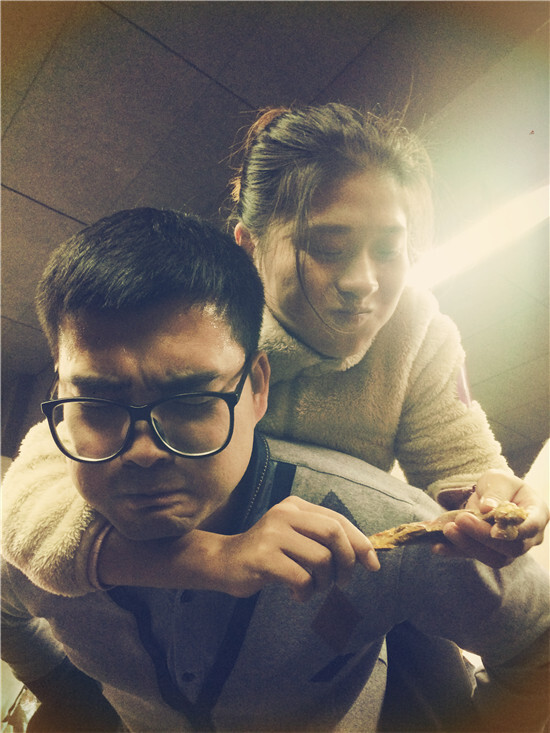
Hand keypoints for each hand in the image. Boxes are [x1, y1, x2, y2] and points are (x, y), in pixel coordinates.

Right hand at [216, 496, 379, 601]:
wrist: (222, 562)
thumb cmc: (267, 554)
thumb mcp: (293, 536)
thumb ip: (321, 538)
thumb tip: (365, 554)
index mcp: (295, 506)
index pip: (338, 520)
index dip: (360, 542)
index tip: (372, 564)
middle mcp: (284, 514)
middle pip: (334, 533)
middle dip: (347, 561)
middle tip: (343, 581)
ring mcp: (272, 534)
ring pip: (321, 558)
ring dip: (324, 582)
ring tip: (313, 588)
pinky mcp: (264, 557)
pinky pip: (301, 578)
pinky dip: (305, 592)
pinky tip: (295, 594)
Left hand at [433, 469, 548, 567]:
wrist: (491, 495)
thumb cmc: (501, 485)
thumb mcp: (498, 480)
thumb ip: (495, 492)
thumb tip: (486, 508)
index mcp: (536, 514)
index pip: (530, 527)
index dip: (513, 530)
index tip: (494, 528)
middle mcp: (527, 538)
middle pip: (511, 547)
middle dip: (483, 536)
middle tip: (461, 520)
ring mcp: (509, 550)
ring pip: (494, 558)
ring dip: (468, 545)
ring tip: (447, 529)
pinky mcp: (488, 554)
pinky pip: (473, 557)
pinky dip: (455, 552)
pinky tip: (437, 547)